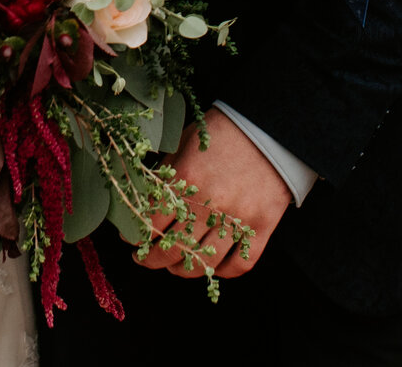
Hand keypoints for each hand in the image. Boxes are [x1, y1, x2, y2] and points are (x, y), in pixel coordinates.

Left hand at [136, 109, 289, 278]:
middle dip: (152, 259)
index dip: (136, 235)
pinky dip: (222, 271)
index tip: (132, 239)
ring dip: (183, 269)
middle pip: (172, 249)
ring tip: (174, 265)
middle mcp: (211, 202)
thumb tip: (143, 201)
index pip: (152, 221)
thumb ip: (165, 173)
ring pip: (203, 264)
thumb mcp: (185, 143)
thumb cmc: (222, 133)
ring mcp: (238, 218)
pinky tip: (210, 265)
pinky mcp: (262, 227)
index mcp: (188, 177)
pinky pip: (239, 265)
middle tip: (145, 258)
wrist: (269, 129)